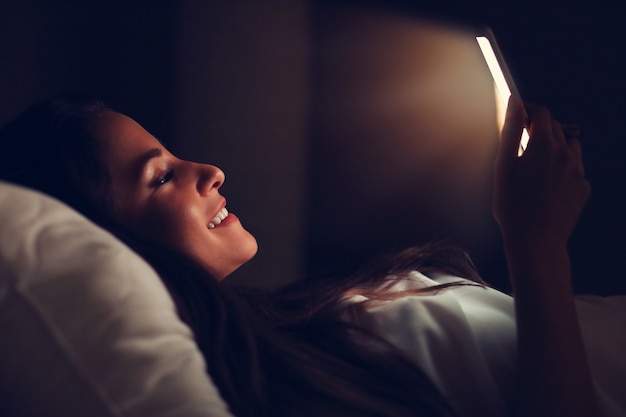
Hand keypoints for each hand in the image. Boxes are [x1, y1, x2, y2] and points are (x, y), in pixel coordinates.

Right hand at [493, 97, 590, 245]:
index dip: (529, 111)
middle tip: (521, 143)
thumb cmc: (512, 205)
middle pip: (556, 128)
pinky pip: (575, 169)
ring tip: (537, 164)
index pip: (542, 114)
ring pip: (570, 146)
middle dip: (540, 129)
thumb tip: (515, 102)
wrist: (536, 241)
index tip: (518, 117)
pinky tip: (546, 185)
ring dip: (555, 147)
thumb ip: (510, 130)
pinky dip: (563, 168)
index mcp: (544, 146)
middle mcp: (566, 154)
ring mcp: (578, 172)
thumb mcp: (503, 166)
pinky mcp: (583, 188)